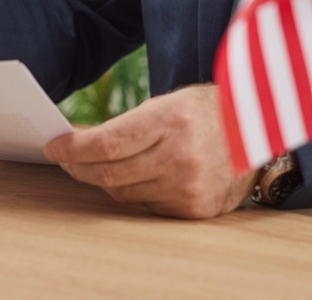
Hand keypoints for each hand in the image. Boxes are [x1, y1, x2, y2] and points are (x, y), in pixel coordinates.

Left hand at [43, 84, 258, 218]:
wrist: (258, 133)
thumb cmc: (205, 112)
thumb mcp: (168, 103)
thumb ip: (127, 126)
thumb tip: (80, 143)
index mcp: (172, 120)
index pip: (106, 144)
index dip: (73, 148)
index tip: (54, 147)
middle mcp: (181, 156)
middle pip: (109, 173)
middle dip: (78, 167)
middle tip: (65, 160)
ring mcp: (189, 186)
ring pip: (123, 192)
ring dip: (104, 180)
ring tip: (94, 167)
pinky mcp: (195, 208)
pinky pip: (147, 205)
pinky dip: (134, 192)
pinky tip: (133, 178)